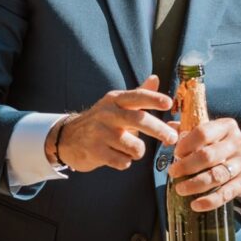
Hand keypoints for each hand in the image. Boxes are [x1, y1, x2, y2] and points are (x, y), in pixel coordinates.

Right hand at [47, 75, 178, 171]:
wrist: (68, 137)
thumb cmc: (102, 120)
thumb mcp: (117, 104)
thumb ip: (139, 94)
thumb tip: (156, 78)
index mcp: (115, 99)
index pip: (137, 96)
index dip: (154, 99)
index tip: (169, 103)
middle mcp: (107, 113)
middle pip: (139, 120)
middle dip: (159, 130)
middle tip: (172, 138)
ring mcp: (100, 133)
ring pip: (134, 146)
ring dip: (137, 151)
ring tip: (129, 149)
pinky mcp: (95, 152)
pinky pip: (123, 162)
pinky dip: (125, 162)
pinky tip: (117, 156)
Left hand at [168, 118, 240, 211]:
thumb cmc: (221, 143)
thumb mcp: (210, 132)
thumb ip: (188, 130)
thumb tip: (168, 131)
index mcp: (226, 126)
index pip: (203, 132)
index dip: (187, 144)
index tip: (175, 153)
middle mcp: (237, 143)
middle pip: (209, 156)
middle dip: (187, 166)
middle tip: (173, 172)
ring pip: (217, 176)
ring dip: (195, 184)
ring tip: (180, 189)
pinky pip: (226, 193)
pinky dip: (210, 201)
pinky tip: (195, 205)